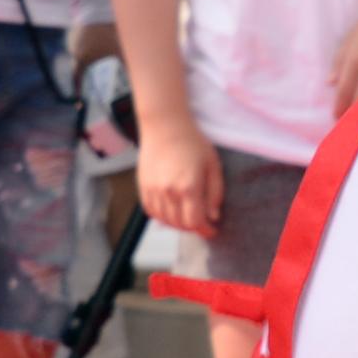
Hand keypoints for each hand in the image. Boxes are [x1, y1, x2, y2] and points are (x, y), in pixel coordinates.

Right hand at [138, 112, 223, 236]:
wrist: (165, 127)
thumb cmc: (193, 143)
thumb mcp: (213, 166)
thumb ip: (215, 194)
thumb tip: (213, 216)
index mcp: (188, 187)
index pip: (195, 221)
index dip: (205, 230)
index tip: (213, 230)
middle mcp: (168, 191)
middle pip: (180, 224)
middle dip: (194, 228)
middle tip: (203, 225)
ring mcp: (152, 190)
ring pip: (164, 220)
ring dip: (178, 225)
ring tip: (189, 220)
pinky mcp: (143, 186)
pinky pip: (150, 211)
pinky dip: (161, 217)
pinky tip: (172, 214)